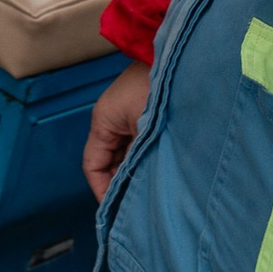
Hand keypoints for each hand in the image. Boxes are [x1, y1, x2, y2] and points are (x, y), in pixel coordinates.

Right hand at [83, 58, 152, 199]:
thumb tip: (136, 190)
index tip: (116, 213)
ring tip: (150, 193)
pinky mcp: (144, 115)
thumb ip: (135, 162)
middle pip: (109, 162)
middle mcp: (111, 120)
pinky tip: (158, 171)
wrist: (179, 58)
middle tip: (138, 208)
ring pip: (125, 155)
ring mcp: (128, 117)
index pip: (93, 167)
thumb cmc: (159, 89)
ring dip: (135, 172)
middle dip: (120, 184)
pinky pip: (138, 144)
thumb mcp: (144, 132)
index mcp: (103, 122)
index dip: (102, 191)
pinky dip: (144, 158)